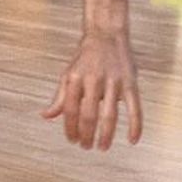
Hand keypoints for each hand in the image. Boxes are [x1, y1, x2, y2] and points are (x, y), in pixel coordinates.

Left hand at [43, 31, 142, 149]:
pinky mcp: (130, 83)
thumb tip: (45, 116)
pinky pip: (135, 108)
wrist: (106, 34)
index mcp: (75, 79)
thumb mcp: (68, 74)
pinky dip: (135, 126)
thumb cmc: (85, 58)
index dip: (70, 129)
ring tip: (102, 147)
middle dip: (86, 135)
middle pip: (88, 116)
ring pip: (109, 116)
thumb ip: (60, 97)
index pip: (70, 110)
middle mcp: (93, 80)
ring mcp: (113, 82)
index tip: (72, 140)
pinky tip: (132, 140)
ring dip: (105, 136)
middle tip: (85, 146)